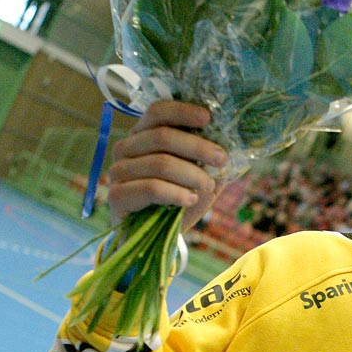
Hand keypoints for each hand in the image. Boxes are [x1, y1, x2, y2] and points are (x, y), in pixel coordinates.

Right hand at [107, 101, 228, 230]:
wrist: (155, 240)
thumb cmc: (177, 203)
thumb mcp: (198, 178)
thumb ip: (209, 161)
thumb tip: (235, 145)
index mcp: (142, 136)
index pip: (157, 111)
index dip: (182, 111)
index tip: (208, 118)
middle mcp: (125, 148)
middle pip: (162, 136)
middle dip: (198, 147)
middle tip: (221, 159)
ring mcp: (118, 171)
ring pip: (160, 163)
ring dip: (191, 175)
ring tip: (208, 186)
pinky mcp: (116, 196)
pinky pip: (151, 188)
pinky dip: (177, 193)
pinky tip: (190, 200)